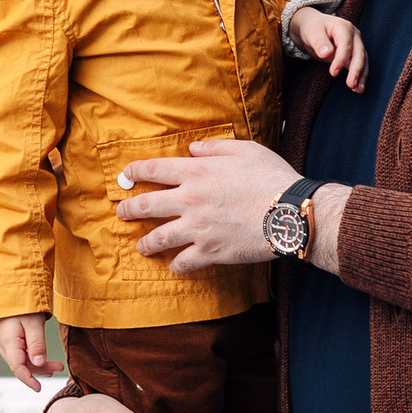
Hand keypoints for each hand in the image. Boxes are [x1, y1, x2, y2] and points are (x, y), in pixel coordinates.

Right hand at [0, 312, 61, 391]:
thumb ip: (36, 344)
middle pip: (22, 365)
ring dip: (40, 365)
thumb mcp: (33, 323)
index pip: (17, 367)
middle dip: (40, 370)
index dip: (28, 379)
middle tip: (59, 368)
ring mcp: (7, 343)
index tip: (38, 388)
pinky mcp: (12, 341)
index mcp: (9, 342)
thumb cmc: (22, 305)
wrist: (11, 290)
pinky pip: (22, 354)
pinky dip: (34, 359)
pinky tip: (45, 363)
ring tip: (58, 367)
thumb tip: (39, 364)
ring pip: (23, 361)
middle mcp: (5, 345)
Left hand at [118, 139, 301, 272]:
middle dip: (129, 210)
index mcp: (197, 171)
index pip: (154, 169)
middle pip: (147, 205)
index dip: (135, 171)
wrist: (289, 212)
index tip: (126, 175)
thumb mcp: (245, 150)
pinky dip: (177, 265)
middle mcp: (190, 199)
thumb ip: (215, 147)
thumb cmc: (272, 177)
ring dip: (146, 243)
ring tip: (141, 246)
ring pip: (158, 238)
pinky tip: (174, 265)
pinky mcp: (210, 251)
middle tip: (121, 213)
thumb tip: (194, 148)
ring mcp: (197, 228)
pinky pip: (184, 262)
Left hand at [291, 6, 368, 92]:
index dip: (341, 59)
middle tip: (351, 84)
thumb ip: (319, 42)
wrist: (315, 28)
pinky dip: (360, 76)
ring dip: (361, 75)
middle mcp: (354, 35)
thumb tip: (326, 53)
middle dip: (356, 70)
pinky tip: (358, 88)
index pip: (345, 45)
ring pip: (363, 60)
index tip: (333, 73)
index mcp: (344, 27)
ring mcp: (356, 45)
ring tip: (358, 89)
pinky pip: (361, 65)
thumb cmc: (313, 29)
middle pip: (359, 53)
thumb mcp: (311, 32)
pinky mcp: (355, 54)